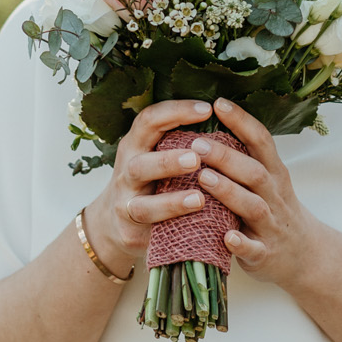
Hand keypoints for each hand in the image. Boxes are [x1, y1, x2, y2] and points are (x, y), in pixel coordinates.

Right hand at [83, 98, 211, 278]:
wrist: (116, 222)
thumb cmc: (150, 180)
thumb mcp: (157, 153)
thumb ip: (179, 139)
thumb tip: (225, 114)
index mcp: (136, 145)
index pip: (149, 121)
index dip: (176, 112)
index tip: (208, 109)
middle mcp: (126, 172)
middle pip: (139, 163)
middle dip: (168, 161)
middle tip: (197, 157)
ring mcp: (125, 204)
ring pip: (142, 205)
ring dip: (172, 201)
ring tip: (199, 199)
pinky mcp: (131, 231)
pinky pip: (151, 232)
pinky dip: (172, 228)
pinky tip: (193, 224)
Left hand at [189, 98, 320, 290]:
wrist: (306, 255)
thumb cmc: (276, 210)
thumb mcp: (269, 180)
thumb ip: (245, 156)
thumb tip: (209, 122)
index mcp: (274, 173)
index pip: (261, 141)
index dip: (241, 121)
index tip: (218, 102)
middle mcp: (274, 196)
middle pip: (254, 172)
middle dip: (226, 157)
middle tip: (197, 144)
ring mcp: (271, 225)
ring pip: (253, 206)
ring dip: (229, 192)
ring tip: (203, 179)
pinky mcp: (265, 254)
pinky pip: (254, 248)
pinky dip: (241, 243)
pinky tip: (226, 237)